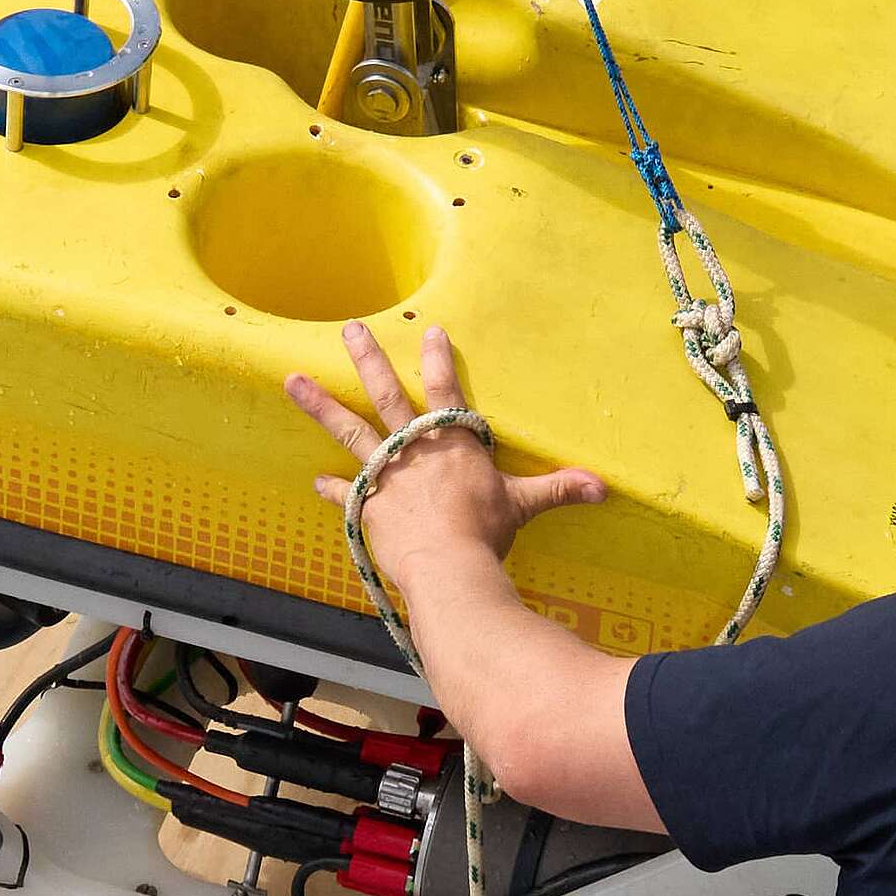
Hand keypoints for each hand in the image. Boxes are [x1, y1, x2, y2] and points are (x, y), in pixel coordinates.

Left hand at [286, 322, 605, 589]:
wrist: (448, 566)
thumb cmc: (487, 532)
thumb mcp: (525, 505)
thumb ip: (559, 489)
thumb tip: (604, 487)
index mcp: (451, 442)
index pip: (444, 389)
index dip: (437, 359)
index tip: (429, 331)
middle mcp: (413, 448)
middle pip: (385, 392)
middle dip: (367, 357)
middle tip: (349, 328)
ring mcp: (385, 474)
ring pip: (348, 427)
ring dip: (319, 403)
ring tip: (291, 380)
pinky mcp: (367, 504)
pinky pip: (346, 493)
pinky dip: (333, 488)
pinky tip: (317, 480)